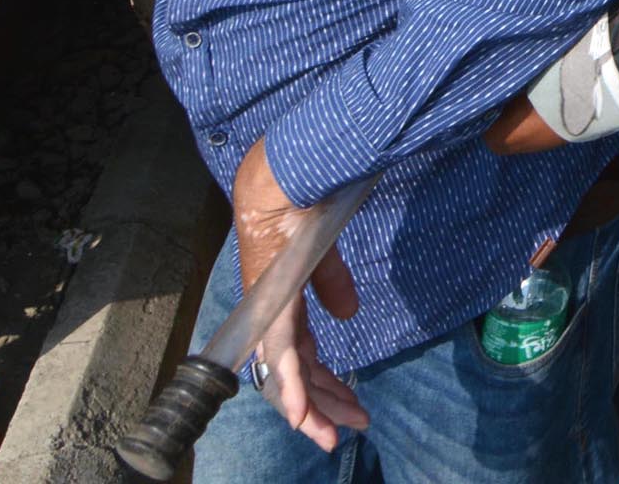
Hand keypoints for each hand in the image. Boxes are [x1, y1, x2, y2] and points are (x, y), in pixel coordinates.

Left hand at [231, 140, 365, 449]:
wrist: (279, 183)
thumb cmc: (300, 209)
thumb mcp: (323, 255)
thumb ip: (332, 284)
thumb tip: (348, 314)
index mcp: (283, 306)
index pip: (301, 357)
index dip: (319, 387)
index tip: (344, 407)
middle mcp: (272, 317)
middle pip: (295, 375)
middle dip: (320, 407)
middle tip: (343, 434)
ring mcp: (271, 314)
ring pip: (289, 375)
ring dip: (310, 407)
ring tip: (330, 434)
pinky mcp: (274, 306)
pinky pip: (284, 356)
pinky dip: (292, 388)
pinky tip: (300, 415)